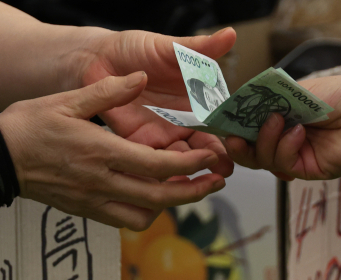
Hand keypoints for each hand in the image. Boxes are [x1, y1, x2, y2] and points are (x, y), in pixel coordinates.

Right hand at [0, 72, 225, 230]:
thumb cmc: (29, 127)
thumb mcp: (67, 100)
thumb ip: (108, 92)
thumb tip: (140, 79)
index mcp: (102, 153)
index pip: (159, 166)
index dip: (191, 165)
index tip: (210, 157)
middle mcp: (102, 182)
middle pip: (160, 198)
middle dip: (194, 192)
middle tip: (214, 181)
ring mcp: (94, 201)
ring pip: (144, 216)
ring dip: (169, 206)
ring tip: (183, 188)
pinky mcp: (86, 211)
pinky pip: (123, 220)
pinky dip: (144, 213)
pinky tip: (150, 197)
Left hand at [70, 27, 237, 177]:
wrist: (99, 60)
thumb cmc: (136, 49)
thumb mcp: (170, 47)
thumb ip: (199, 48)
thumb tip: (231, 34)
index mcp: (196, 101)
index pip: (220, 122)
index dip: (231, 134)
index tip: (240, 144)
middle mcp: (183, 123)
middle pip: (205, 147)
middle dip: (216, 161)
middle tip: (224, 170)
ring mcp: (163, 136)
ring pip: (182, 161)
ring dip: (193, 173)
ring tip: (202, 182)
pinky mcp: (140, 145)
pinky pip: (154, 166)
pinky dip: (164, 176)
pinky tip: (173, 184)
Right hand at [224, 76, 340, 180]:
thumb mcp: (296, 91)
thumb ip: (267, 100)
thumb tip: (238, 104)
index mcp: (279, 118)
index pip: (247, 127)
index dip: (233, 127)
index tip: (222, 123)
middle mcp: (283, 139)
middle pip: (248, 151)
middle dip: (238, 145)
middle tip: (235, 136)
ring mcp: (293, 156)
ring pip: (261, 160)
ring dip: (266, 140)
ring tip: (280, 121)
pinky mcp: (305, 170)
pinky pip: (281, 164)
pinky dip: (285, 148)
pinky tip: (299, 134)